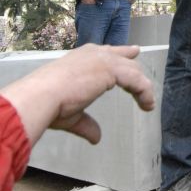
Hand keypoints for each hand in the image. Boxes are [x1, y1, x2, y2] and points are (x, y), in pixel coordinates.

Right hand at [0, 44, 154, 145]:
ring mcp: (103, 60)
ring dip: (142, 87)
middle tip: (143, 79)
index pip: (106, 52)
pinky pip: (136, 80)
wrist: (42, 96)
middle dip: (135, 67)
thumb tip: (96, 138)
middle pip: (123, 59)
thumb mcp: (72, 114)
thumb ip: (86, 124)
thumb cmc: (50, 104)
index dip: (121, 54)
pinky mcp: (112, 70)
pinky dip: (144, 92)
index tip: (133, 53)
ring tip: (148, 102)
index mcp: (82, 58)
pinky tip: (147, 104)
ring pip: (132, 70)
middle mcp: (94, 54)